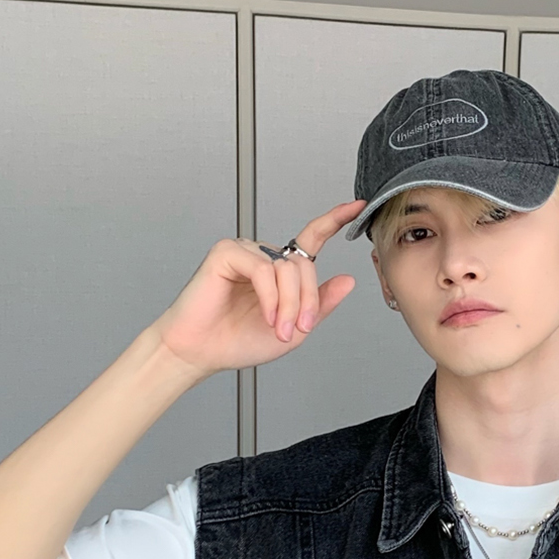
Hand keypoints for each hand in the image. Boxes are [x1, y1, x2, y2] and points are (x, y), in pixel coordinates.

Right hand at [151, 198, 366, 378]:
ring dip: (289, 304)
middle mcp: (263, 257)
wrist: (201, 352)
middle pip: (303, 265)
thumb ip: (319, 305)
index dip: (333, 221)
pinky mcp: (227, 253)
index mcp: (279, 271)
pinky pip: (263, 270)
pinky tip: (265, 316)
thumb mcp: (293, 329)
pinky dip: (270, 297)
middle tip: (298, 329)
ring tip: (278, 329)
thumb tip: (348, 280)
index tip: (357, 206)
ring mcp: (245, 251)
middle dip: (306, 301)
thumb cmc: (237, 341)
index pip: (311, 240)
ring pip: (286, 269)